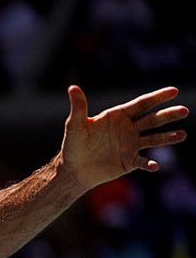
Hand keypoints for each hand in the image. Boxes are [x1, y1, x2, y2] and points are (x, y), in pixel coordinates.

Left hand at [60, 85, 186, 190]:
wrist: (73, 170)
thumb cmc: (73, 145)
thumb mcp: (75, 125)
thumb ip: (79, 107)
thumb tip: (72, 87)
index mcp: (119, 116)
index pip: (142, 104)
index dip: (158, 97)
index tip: (174, 91)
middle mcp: (129, 128)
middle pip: (152, 119)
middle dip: (168, 115)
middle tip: (184, 111)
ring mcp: (131, 145)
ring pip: (154, 139)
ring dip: (168, 137)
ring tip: (182, 135)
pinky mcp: (129, 161)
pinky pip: (143, 162)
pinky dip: (150, 164)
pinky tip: (155, 166)